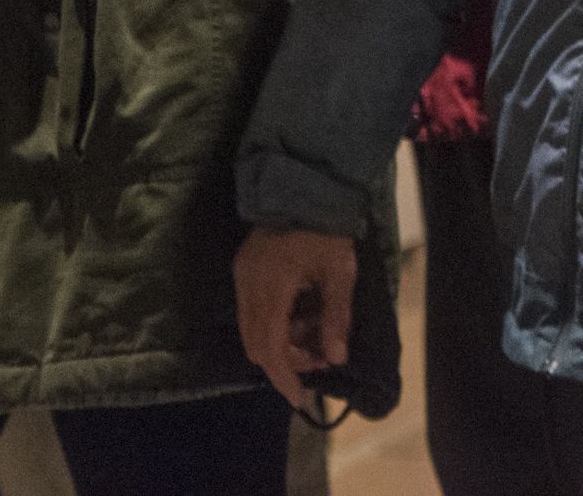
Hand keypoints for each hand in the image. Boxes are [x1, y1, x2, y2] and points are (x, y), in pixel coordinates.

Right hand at [232, 225, 356, 410]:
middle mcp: (248, 284)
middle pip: (256, 342)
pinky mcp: (244, 268)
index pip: (269, 345)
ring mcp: (242, 275)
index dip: (283, 375)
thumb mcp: (340, 272)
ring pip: (252, 329)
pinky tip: (302, 314)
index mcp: (271, 286)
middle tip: (320, 359)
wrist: (305, 184)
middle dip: (286, 359)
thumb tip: (336, 358)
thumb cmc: (327, 228)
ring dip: (281, 341)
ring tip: (316, 335)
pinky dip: (275, 323)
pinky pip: (253, 310)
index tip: (297, 398)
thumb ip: (337, 317)